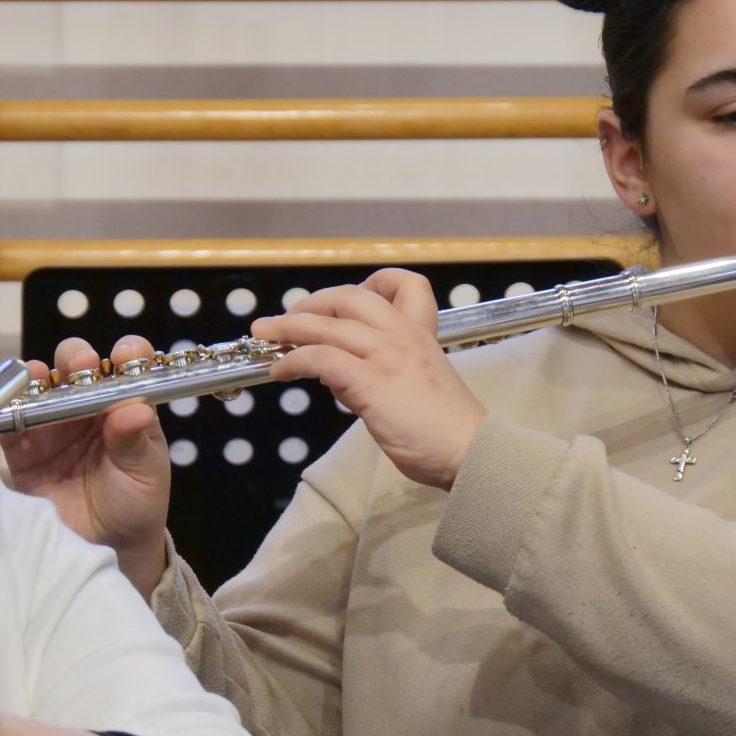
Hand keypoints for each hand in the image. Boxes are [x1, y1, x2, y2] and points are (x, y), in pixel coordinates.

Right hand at [0, 337, 171, 597]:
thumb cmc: (134, 503)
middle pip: (77, 367)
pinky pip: (6, 418)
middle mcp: (87, 405)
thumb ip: (135, 442)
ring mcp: (52, 422)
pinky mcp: (22, 447)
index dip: (128, 354)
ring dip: (31, 374)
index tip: (126, 357)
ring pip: (39, 386)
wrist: (104, 548)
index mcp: (124, 404)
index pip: (129, 367)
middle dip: (76, 359)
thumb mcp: (144, 474)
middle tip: (78, 366)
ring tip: (27, 373)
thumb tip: (136, 409)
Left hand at [252, 268, 487, 489]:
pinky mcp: (370, 381)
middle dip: (310, 304)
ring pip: (326, 324)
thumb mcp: (417, 387)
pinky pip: (320, 358)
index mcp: (421, 333)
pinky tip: (279, 373)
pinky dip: (292, 361)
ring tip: (265, 338)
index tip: (343, 305)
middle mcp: (402, 335)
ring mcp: (386, 355)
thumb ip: (381, 374)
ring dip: (288, 329)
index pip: (404, 283)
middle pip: (348, 296)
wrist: (470, 452)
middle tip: (286, 321)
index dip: (369, 284)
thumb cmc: (446, 431)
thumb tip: (339, 378)